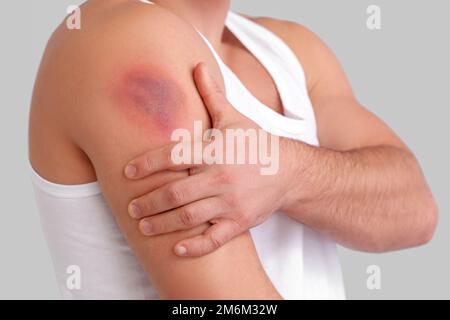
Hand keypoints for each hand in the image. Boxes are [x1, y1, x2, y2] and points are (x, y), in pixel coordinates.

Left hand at [124, 63, 297, 256]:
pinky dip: (194, 247)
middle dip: (149, 201)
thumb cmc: (255, 143)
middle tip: (131, 206)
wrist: (289, 171)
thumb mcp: (234, 118)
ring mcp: (231, 203)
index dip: (147, 164)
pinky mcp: (240, 222)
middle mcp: (221, 178)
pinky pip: (214, 239)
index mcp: (216, 151)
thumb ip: (212, 95)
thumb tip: (197, 64)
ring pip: (189, 217)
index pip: (174, 156)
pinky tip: (175, 250)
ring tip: (142, 225)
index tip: (127, 171)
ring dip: (162, 224)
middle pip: (176, 193)